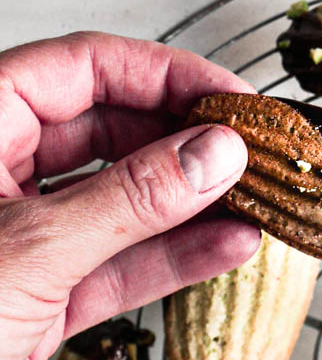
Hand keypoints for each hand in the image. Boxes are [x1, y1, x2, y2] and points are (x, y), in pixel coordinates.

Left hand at [0, 31, 261, 359]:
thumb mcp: (28, 249)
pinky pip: (122, 262)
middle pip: (113, 131)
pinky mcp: (45, 293)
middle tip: (254, 153)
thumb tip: (210, 154)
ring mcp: (26, 234)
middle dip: (189, 143)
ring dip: (194, 204)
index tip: (231, 96)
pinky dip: (175, 258)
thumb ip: (129, 200)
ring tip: (256, 199)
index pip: (83, 67)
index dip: (165, 74)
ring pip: (125, 201)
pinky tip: (227, 246)